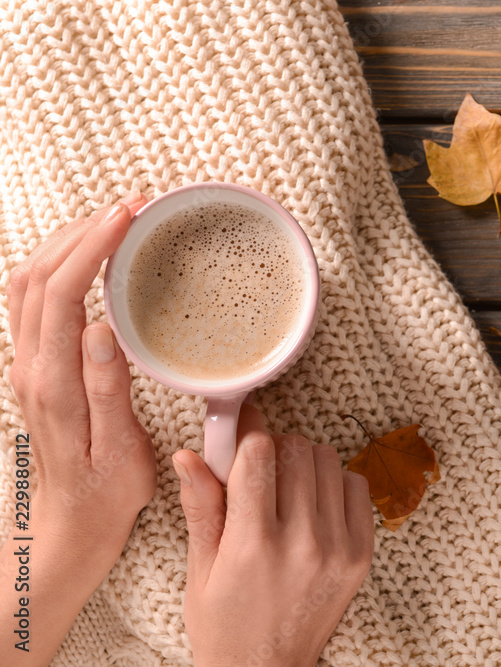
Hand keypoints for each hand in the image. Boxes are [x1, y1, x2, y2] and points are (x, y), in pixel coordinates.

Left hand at [1, 192, 156, 664]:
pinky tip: (92, 259)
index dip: (92, 248)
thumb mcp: (119, 450)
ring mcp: (28, 363)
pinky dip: (60, 263)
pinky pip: (35, 299)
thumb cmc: (105, 491)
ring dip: (67, 242)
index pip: (61, 294)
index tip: (128, 217)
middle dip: (82, 230)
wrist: (70, 522)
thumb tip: (102, 327)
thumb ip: (107, 388)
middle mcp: (32, 366)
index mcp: (54, 383)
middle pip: (37, 275)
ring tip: (114, 221)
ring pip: (28, 281)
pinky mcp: (36, 365)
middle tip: (131, 207)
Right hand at [173, 404, 373, 665]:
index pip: (259, 453)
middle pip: (297, 448)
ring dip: (304, 464)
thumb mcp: (201, 568)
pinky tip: (314, 506)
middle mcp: (302, 542)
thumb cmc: (224, 623)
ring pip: (328, 460)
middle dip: (273, 449)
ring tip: (286, 491)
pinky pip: (356, 486)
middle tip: (259, 469)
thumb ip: (201, 506)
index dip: (246, 434)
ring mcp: (338, 547)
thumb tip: (190, 454)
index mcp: (253, 543)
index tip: (240, 431)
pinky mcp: (361, 554)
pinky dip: (335, 484)